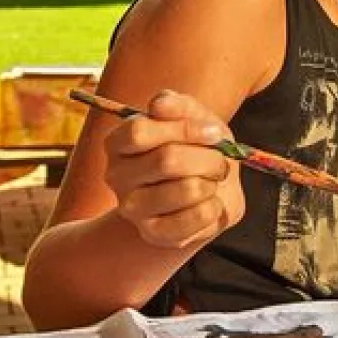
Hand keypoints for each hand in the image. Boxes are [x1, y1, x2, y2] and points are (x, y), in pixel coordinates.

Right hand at [103, 90, 244, 249]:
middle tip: (220, 161)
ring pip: (188, 190)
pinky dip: (215, 207)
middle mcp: (117, 176)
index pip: (140, 131)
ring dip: (213, 182)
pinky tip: (209, 203)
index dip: (184, 129)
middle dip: (210, 158)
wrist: (207, 193)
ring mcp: (132, 208)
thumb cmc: (197, 150)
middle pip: (167, 160)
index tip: (214, 133)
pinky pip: (197, 217)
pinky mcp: (154, 233)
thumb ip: (179, 105)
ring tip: (212, 182)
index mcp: (118, 142)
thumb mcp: (195, 119)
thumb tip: (159, 104)